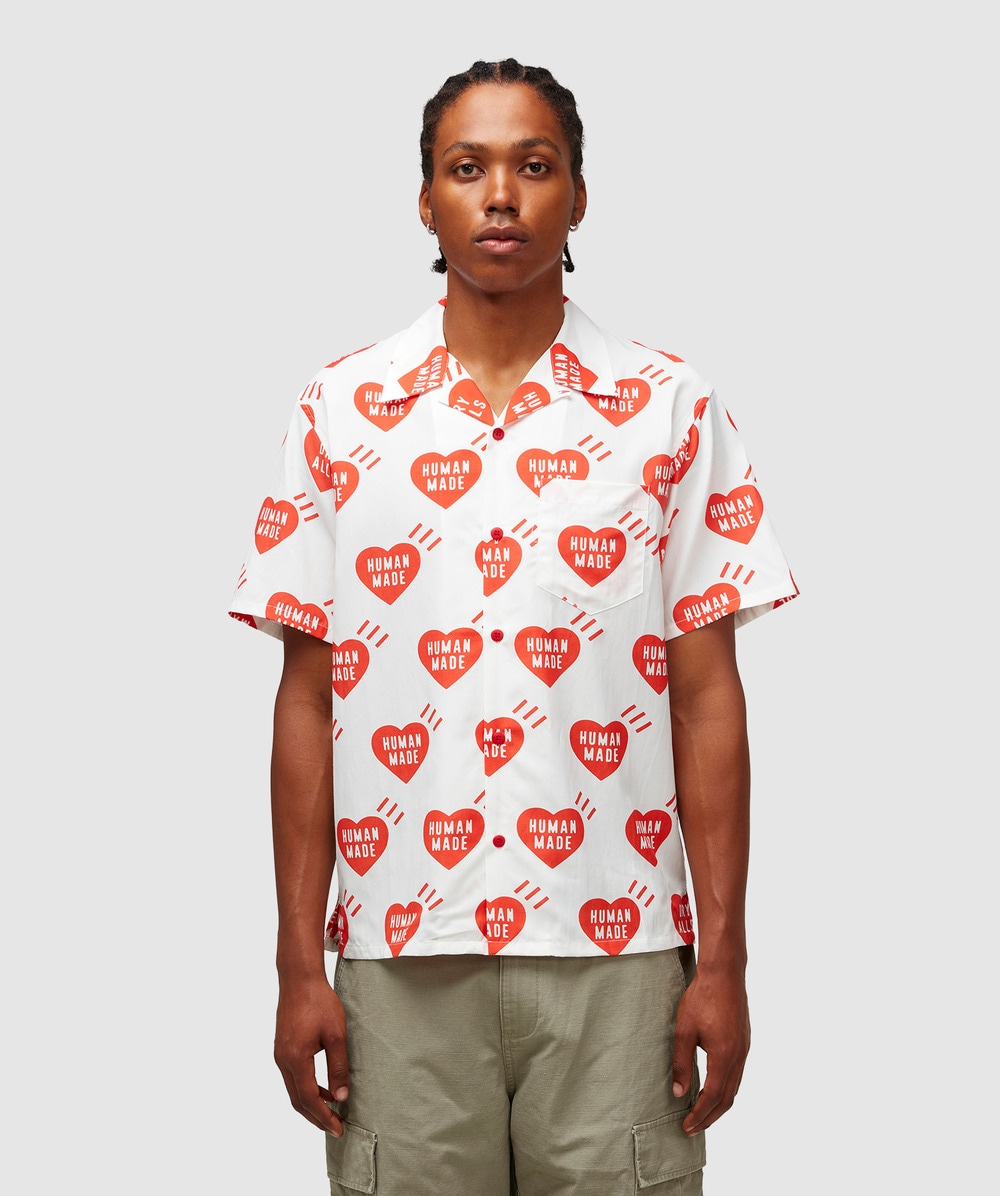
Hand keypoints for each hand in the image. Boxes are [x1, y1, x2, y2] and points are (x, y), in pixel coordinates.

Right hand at [274, 976, 349, 1135]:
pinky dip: (306, 1088)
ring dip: (311, 1103)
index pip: (309, 1099)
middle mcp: (283, 1060)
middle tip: (334, 1128)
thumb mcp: (336, 1034)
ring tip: (331, 1111)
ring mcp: (280, 1054)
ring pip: (293, 1090)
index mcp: (295, 1059)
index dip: (323, 1117)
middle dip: (316, 1117)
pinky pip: (292, 1077)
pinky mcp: (282, 1047)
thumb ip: (338, 1067)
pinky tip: (322, 1088)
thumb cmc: (319, 1002)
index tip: (338, 1128)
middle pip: (297, 1100)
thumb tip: (342, 1096)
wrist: (299, 978)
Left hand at [670, 963, 749, 1135]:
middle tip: (693, 1128)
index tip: (687, 1127)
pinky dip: (726, 1088)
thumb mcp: (684, 1031)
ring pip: (735, 1087)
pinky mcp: (744, 1040)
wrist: (724, 973)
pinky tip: (714, 1087)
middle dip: (710, 1116)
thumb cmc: (702, 997)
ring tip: (702, 1113)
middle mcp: (739, 1057)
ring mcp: (744, 1048)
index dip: (700, 1115)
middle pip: (727, 1098)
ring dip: (719, 1104)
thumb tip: (678, 1093)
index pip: (713, 1097)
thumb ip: (681, 1063)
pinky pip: (737, 1073)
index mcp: (724, 1057)